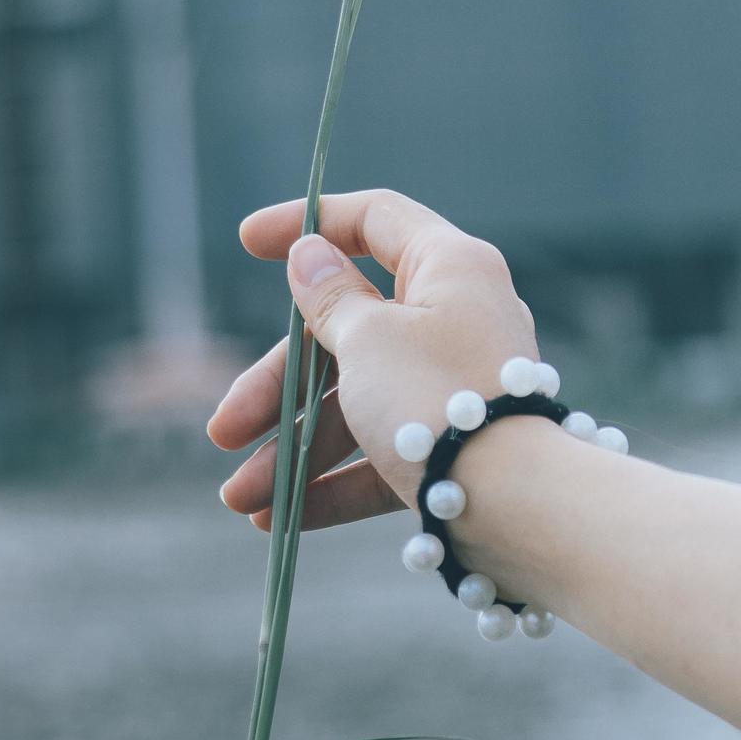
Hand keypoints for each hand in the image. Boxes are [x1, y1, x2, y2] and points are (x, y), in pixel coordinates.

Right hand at [211, 188, 538, 532]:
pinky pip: (384, 453)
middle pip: (347, 334)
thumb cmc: (434, 400)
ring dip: (293, 451)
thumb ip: (331, 298)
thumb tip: (313, 254)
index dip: (308, 224)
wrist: (517, 503)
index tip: (247, 242)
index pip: (374, 220)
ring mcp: (455, 384)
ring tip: (238, 500)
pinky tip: (276, 519)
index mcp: (448, 267)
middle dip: (277, 389)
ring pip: (359, 404)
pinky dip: (334, 481)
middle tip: (222, 430)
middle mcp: (456, 317)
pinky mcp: (455, 444)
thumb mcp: (368, 338)